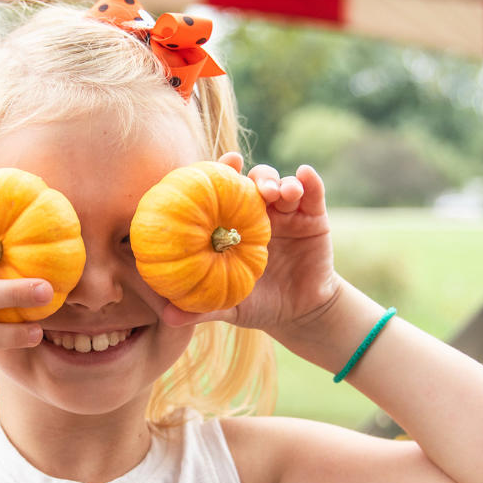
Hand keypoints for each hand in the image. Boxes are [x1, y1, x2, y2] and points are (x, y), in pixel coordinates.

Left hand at [161, 153, 340, 335]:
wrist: (300, 314)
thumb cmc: (257, 305)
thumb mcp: (229, 307)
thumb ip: (201, 309)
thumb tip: (168, 317)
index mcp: (235, 226)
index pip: (224, 194)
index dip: (219, 175)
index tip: (216, 165)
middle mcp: (261, 213)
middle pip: (254, 182)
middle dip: (251, 175)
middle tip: (245, 176)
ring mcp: (288, 213)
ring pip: (282, 184)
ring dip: (279, 181)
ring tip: (276, 192)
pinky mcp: (314, 217)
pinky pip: (314, 193)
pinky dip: (310, 181)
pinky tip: (305, 174)